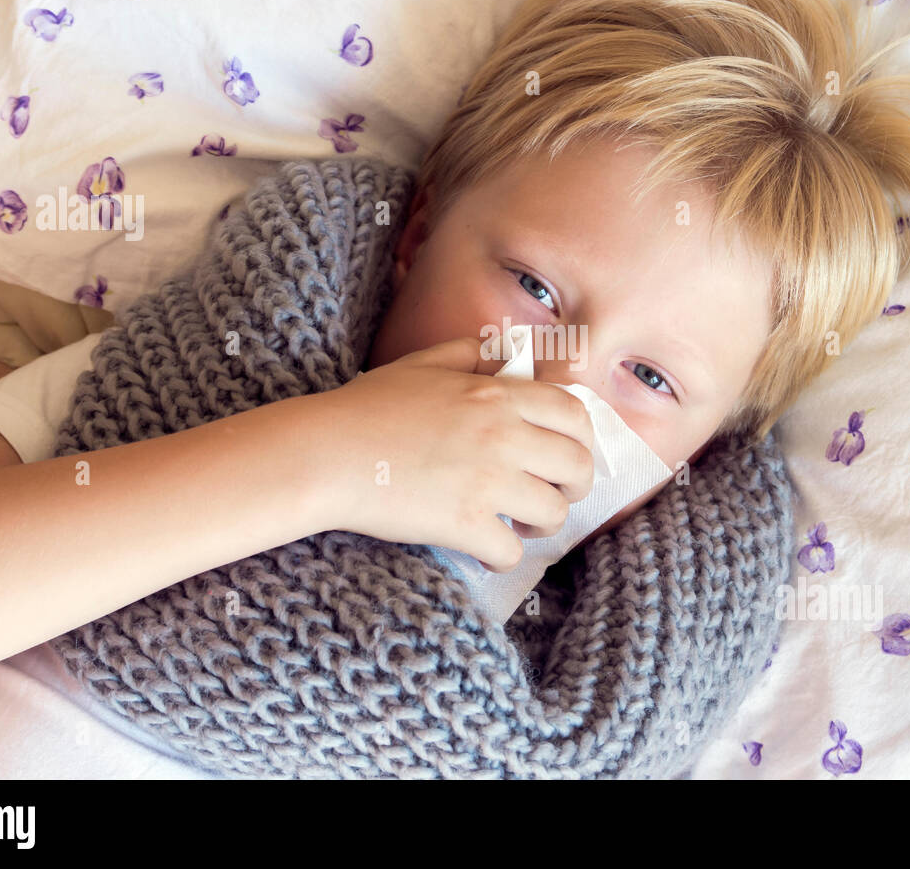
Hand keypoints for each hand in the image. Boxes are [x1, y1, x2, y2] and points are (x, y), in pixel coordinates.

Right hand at [317, 337, 594, 571]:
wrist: (327, 453)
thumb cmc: (367, 408)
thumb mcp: (423, 363)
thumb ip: (470, 353)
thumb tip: (505, 353)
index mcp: (497, 395)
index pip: (573, 414)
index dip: (582, 439)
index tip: (569, 454)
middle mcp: (503, 436)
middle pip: (577, 466)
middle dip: (575, 486)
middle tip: (555, 494)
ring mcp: (487, 482)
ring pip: (554, 512)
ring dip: (544, 524)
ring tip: (522, 525)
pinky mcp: (465, 524)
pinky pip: (511, 551)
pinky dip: (503, 556)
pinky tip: (487, 551)